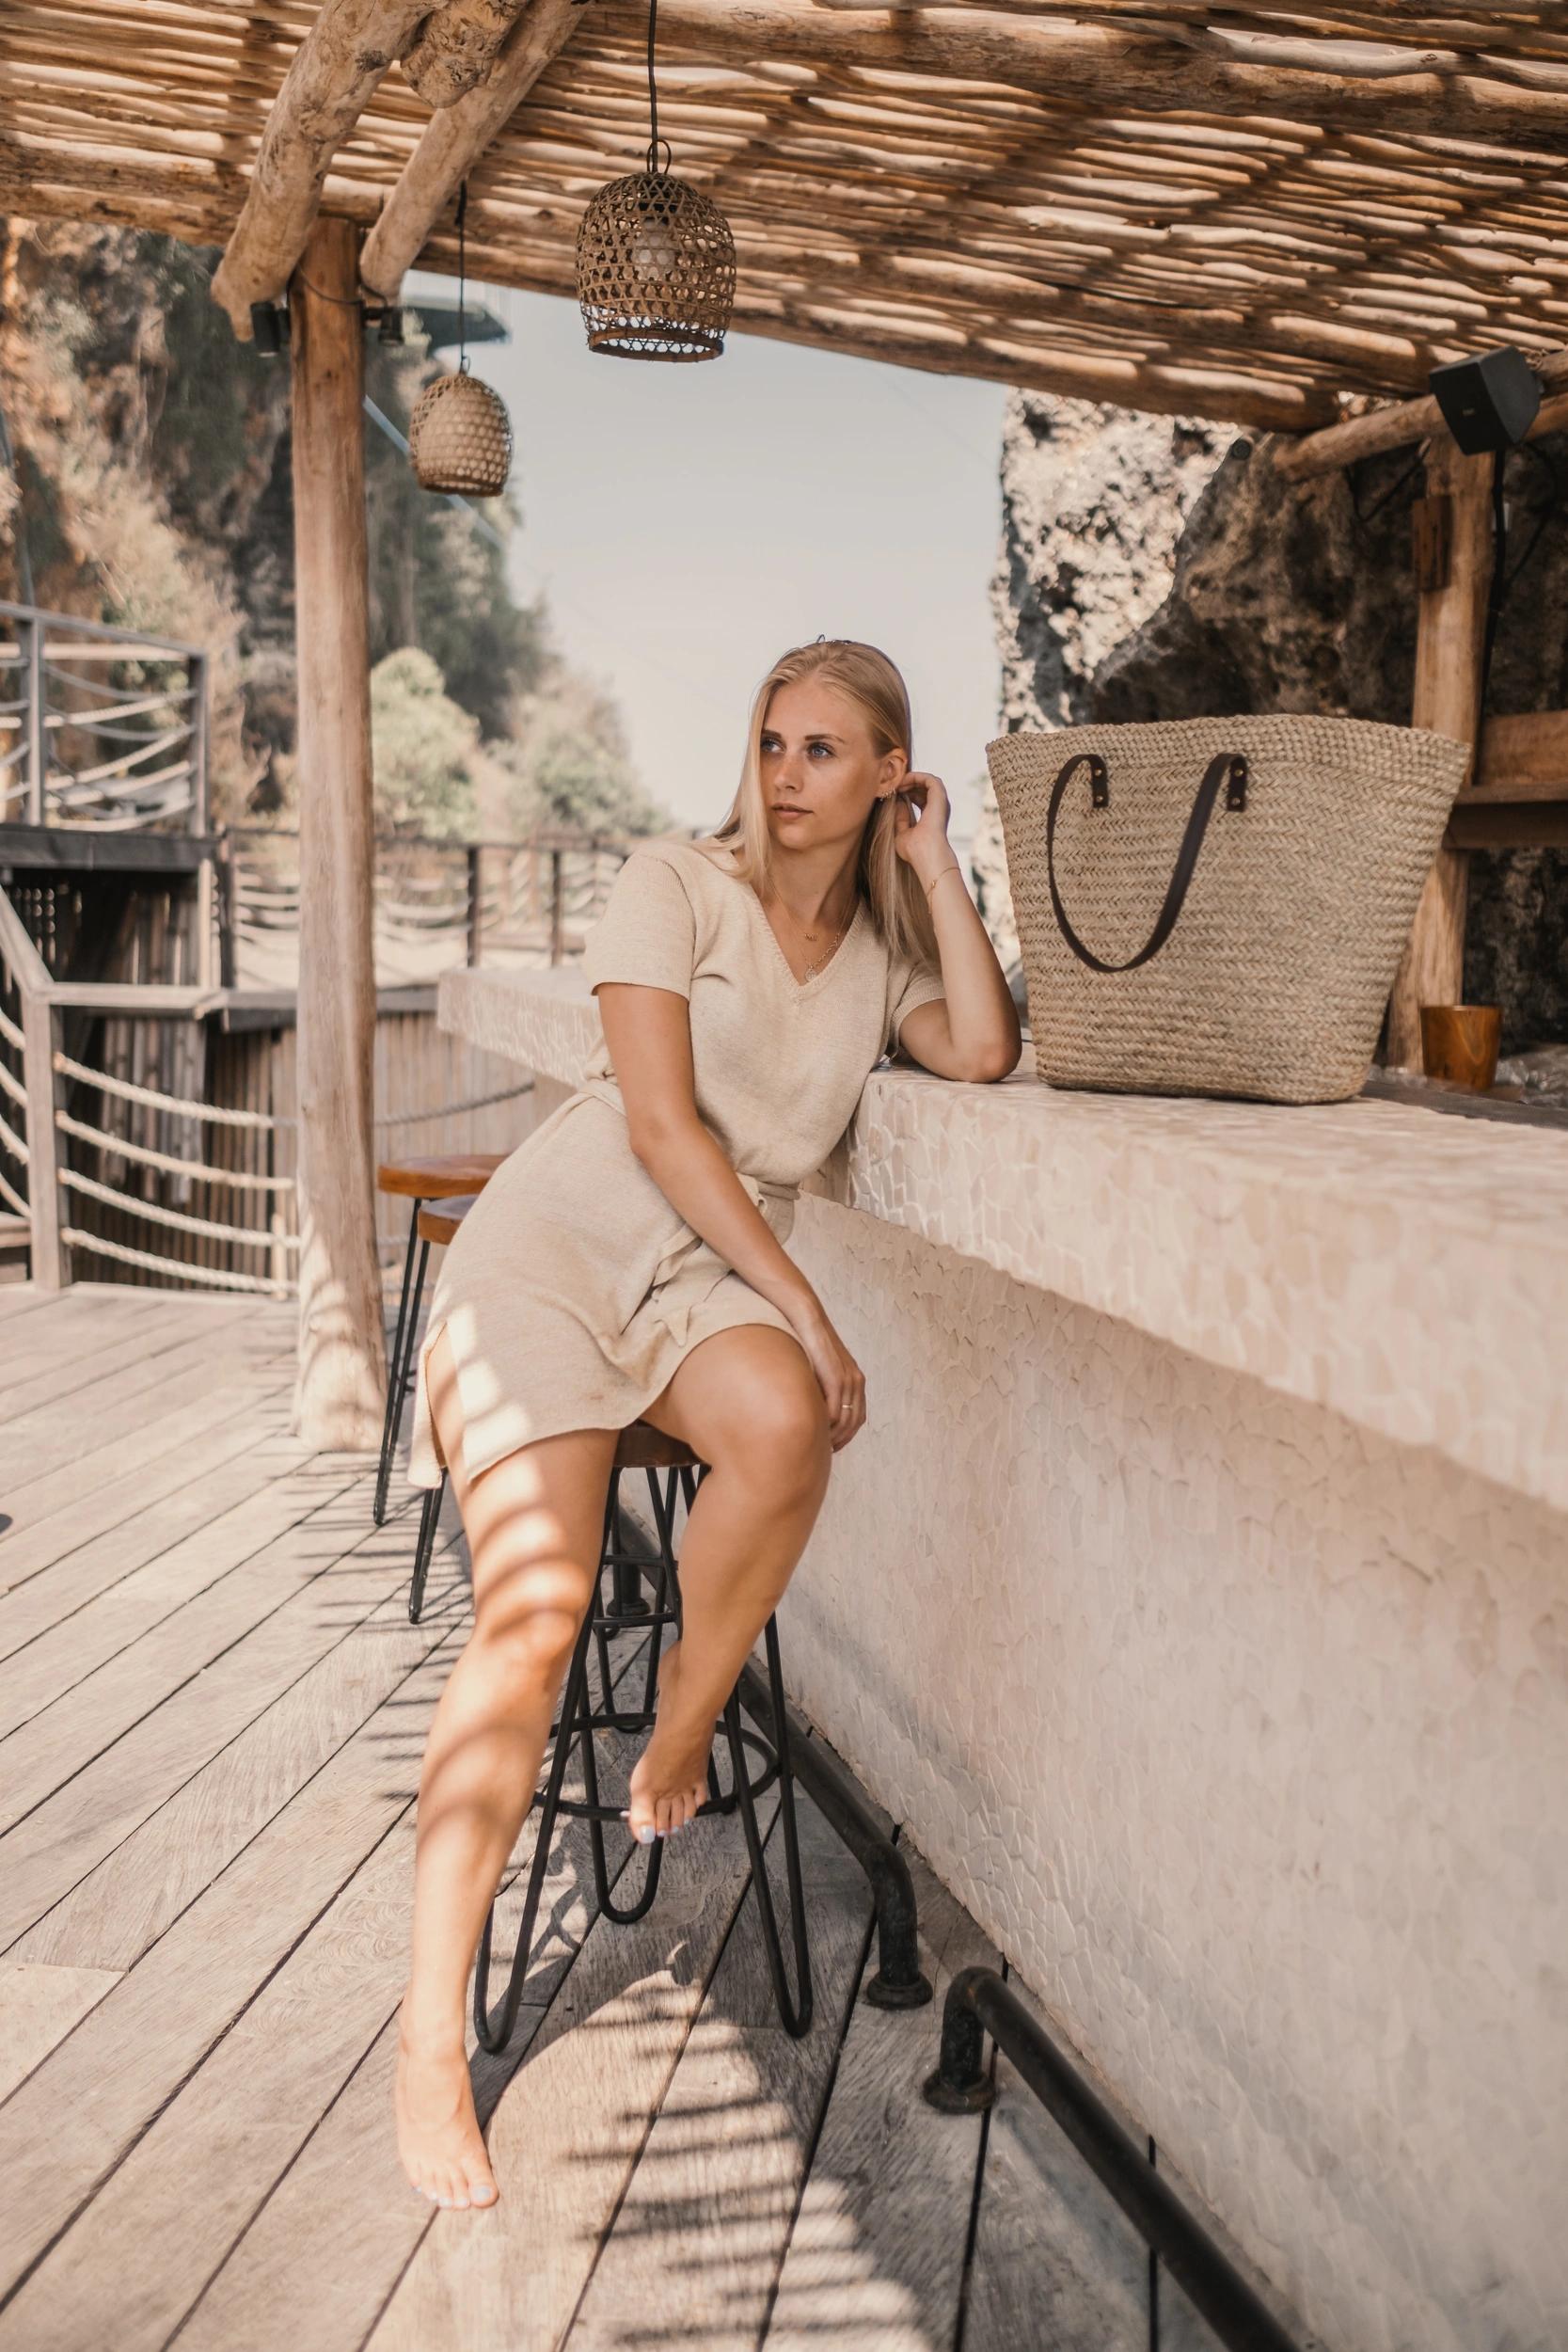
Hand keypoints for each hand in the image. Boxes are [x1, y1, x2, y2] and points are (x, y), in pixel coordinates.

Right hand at [791, 1298, 866, 1451]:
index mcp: (856, 1379)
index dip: (847, 1435)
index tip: (833, 1446)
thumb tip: (811, 1406)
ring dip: (834, 1436)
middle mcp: (856, 1380)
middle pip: (854, 1422)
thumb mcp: (820, 1368)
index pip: (858, 1417)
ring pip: (845, 1420)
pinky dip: (828, 1425)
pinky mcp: (836, 1377)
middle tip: (825, 1451)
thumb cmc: (808, 1341)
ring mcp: (848, 1379)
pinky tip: (816, 1431)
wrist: (807, 1318)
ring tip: (819, 1445)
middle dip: (841, 1440)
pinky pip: (835, 1410)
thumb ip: (821, 1386)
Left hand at [891, 772, 954, 884]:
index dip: (907, 792)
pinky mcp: (939, 797)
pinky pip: (930, 779)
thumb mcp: (902, 833)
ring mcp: (940, 802)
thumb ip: (900, 817)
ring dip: (912, 779)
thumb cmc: (915, 851)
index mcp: (931, 817)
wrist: (926, 855)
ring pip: (928, 781)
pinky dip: (917, 777)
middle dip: (908, 783)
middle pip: (924, 788)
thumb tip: (898, 801)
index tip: (893, 792)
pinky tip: (903, 782)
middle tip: (893, 785)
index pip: (920, 799)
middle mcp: (938, 808)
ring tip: (897, 782)